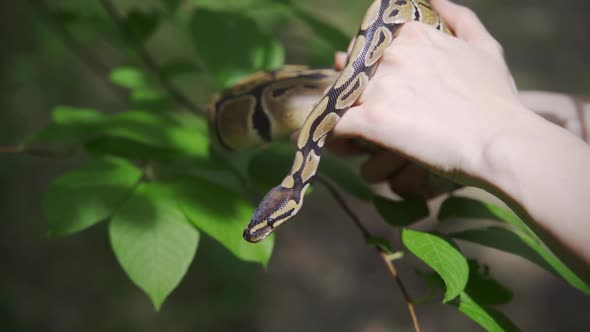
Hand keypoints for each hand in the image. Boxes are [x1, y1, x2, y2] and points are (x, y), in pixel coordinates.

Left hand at [331, 0, 523, 185]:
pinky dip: (334, 136)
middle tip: (367, 115)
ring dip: (341, 114)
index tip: (376, 89)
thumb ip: (459, 18)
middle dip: (354, 92)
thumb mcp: (486, 49)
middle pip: (350, 70)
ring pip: (339, 95)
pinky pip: (333, 124)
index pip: (369, 45)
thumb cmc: (496, 101)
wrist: (499, 143)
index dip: (367, 68)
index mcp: (412, 35)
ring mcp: (378, 86)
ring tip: (353, 137)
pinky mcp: (371, 119)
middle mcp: (390, 55)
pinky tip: (346, 146)